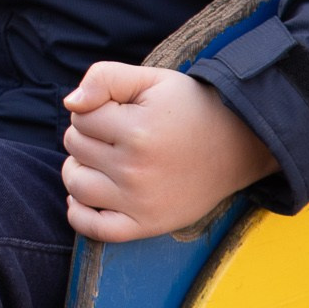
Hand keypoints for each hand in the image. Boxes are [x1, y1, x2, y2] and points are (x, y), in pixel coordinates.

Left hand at [61, 62, 276, 242]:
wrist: (238, 145)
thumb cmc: (190, 108)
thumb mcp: (151, 79)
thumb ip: (105, 77)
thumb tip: (70, 103)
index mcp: (137, 131)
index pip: (79, 116)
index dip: (93, 107)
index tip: (119, 110)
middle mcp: (136, 170)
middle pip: (75, 147)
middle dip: (87, 133)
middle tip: (117, 133)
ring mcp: (140, 203)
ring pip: (76, 184)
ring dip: (78, 168)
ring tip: (101, 159)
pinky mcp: (147, 225)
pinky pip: (95, 229)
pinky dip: (79, 215)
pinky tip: (83, 198)